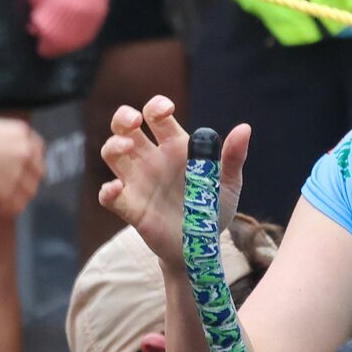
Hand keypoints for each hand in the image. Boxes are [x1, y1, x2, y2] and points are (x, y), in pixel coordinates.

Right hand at [0, 117, 45, 215]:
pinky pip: (17, 206)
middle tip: (14, 184)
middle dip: (27, 178)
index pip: (39, 151)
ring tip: (5, 196)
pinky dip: (9, 207)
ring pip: (30, 191)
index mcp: (23, 134)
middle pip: (38, 173)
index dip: (30, 161)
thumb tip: (16, 155)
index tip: (25, 168)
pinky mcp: (7, 193)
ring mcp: (18, 174)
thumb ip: (12, 140)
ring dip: (20, 195)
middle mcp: (26, 153)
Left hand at [27, 0, 110, 58]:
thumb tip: (34, 31)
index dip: (40, 42)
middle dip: (52, 43)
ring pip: (76, 43)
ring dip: (66, 40)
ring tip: (59, 30)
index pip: (45, 49)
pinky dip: (78, 33)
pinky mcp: (101, 16)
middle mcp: (71, 26)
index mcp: (51, 20)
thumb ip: (34, 14)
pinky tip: (72, 25)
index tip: (36, 35)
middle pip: (61, 48)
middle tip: (46, 35)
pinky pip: (88, 33)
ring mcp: (88, 22)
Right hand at [98, 94, 248, 269]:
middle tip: (134, 122)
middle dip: (123, 118)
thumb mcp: (228, 183)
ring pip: (111, 154)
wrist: (202, 245)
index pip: (156, 116)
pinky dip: (107, 191)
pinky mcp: (131, 208)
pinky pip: (109, 196)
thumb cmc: (213, 208)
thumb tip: (244, 129)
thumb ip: (233, 157)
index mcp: (174, 147)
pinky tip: (116, 188)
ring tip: (126, 148)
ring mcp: (138, 182)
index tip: (165, 110)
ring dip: (114, 145)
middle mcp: (151, 160)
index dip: (156, 106)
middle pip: (124, 127)